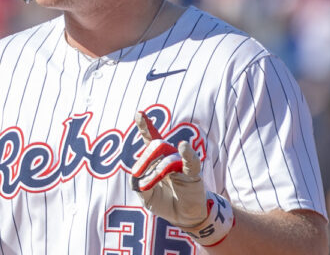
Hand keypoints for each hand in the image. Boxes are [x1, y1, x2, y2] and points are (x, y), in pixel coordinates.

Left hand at [131, 111, 234, 245]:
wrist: (184, 217)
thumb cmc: (164, 201)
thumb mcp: (146, 196)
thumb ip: (138, 185)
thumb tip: (136, 177)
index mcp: (157, 159)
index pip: (151, 138)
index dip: (145, 126)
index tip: (139, 113)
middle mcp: (169, 156)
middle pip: (155, 146)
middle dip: (144, 158)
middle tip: (137, 173)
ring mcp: (181, 163)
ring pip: (167, 158)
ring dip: (155, 173)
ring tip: (147, 186)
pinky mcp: (193, 173)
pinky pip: (190, 161)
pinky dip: (187, 153)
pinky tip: (183, 146)